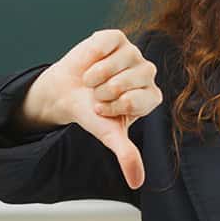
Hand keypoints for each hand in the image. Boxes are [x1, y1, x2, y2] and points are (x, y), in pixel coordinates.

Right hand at [22, 29, 162, 188]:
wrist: (67, 93)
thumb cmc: (92, 113)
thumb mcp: (109, 134)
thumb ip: (126, 154)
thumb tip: (137, 182)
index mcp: (151, 96)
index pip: (138, 100)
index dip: (114, 106)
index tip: (104, 110)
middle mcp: (147, 73)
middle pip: (126, 81)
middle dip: (104, 92)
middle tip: (97, 95)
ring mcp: (133, 54)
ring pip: (116, 63)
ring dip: (96, 76)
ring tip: (91, 81)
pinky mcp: (117, 38)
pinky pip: (106, 44)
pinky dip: (92, 56)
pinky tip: (90, 63)